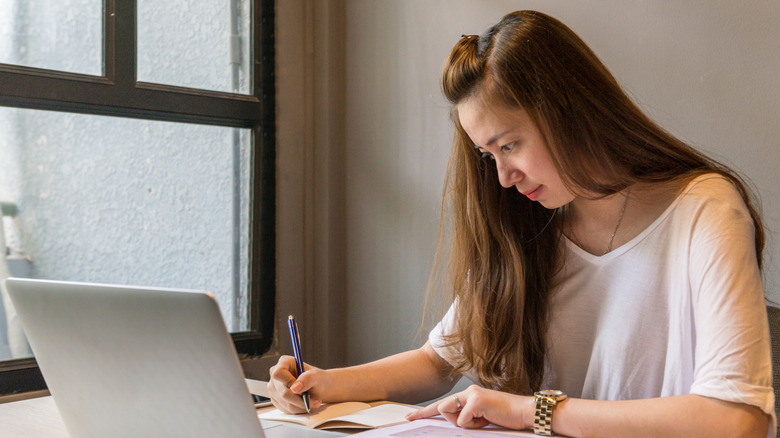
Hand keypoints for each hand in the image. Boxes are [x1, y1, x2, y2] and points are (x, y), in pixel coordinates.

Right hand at [267, 355, 327, 413]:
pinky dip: (297, 409)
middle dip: (300, 400)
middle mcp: (276, 375)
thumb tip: (295, 388)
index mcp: (284, 362)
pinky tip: (305, 404)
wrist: (320, 388)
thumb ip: (307, 379)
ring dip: (301, 406)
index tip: (302, 389)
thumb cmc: (318, 379)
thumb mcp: (317, 376)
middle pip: (282, 392)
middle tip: (315, 401)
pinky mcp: (276, 399)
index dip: (289, 383)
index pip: (278, 374)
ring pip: (284, 403)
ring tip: (313, 402)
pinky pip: (285, 409)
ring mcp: (274, 388)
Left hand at [405, 384, 532, 429]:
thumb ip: (467, 419)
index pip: (443, 404)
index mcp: (469, 396)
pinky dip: (474, 425)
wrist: (525, 413)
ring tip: (482, 422)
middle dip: (451, 420)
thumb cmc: (506, 418)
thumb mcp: (482, 419)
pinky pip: (462, 420)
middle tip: (470, 422)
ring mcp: (471, 394)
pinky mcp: (476, 400)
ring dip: (463, 423)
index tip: (409, 417)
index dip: (424, 411)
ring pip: (448, 412)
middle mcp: (468, 392)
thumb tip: (454, 424)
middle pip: (442, 407)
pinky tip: (487, 420)